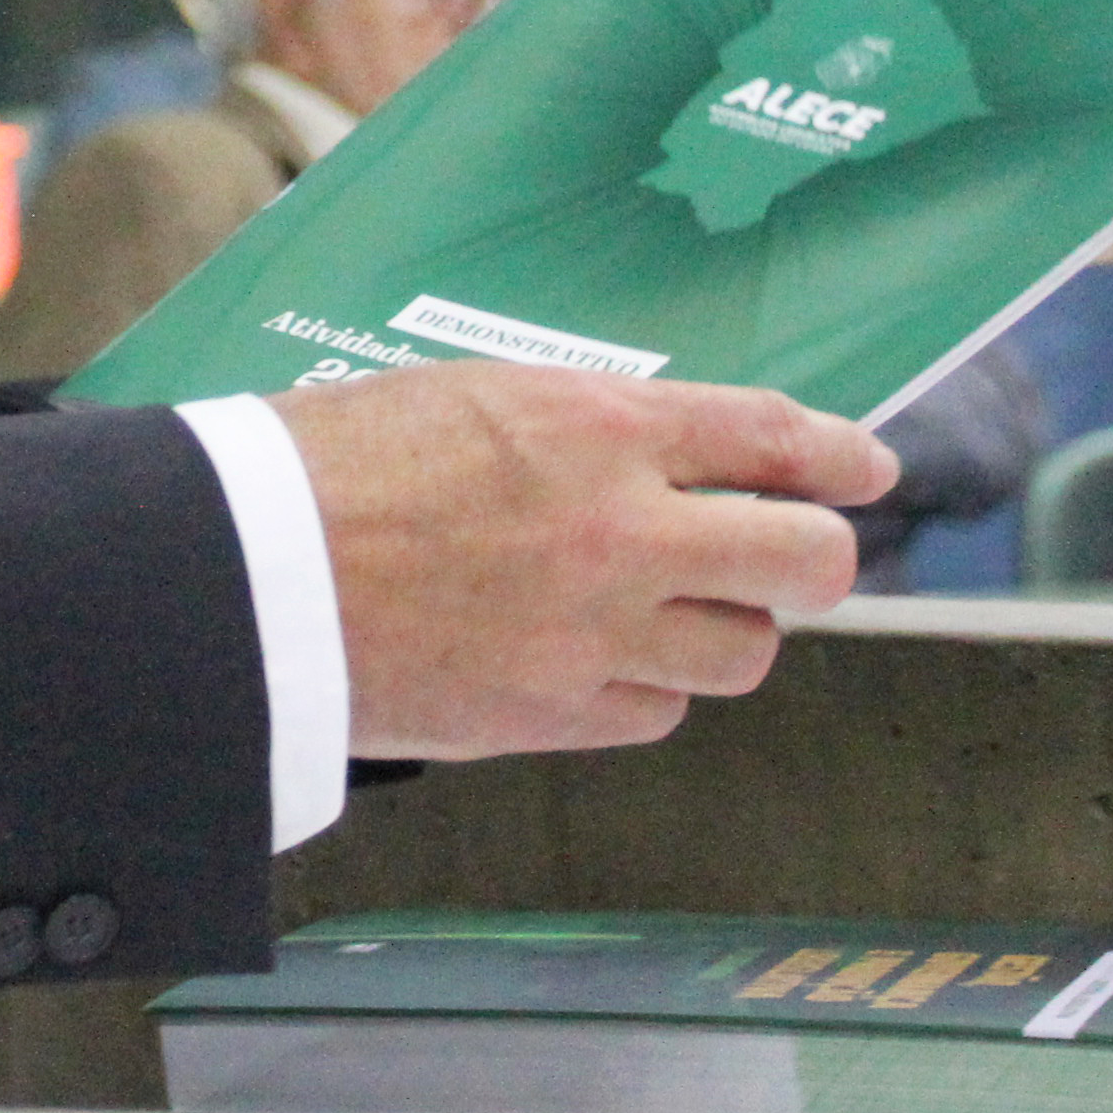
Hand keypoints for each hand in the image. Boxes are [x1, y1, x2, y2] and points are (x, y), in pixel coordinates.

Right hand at [273, 363, 892, 758]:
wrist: (245, 572)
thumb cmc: (332, 463)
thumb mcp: (470, 396)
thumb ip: (583, 427)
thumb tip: (668, 453)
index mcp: (596, 425)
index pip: (769, 437)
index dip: (839, 456)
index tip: (867, 470)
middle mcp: (620, 532)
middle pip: (802, 564)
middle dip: (817, 559)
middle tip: (798, 557)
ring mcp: (593, 634)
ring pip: (741, 654)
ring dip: (726, 629)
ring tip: (678, 611)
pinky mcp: (552, 716)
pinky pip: (656, 713)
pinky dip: (647, 690)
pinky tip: (602, 661)